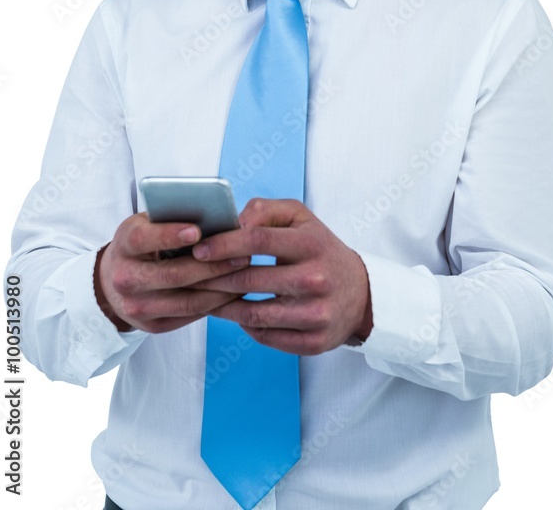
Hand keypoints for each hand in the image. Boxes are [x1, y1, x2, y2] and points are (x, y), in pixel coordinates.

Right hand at [94, 212, 249, 333]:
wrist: (114, 280)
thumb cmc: (143, 243)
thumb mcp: (148, 223)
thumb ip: (173, 218)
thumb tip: (215, 216)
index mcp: (124, 245)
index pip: (143, 239)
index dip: (170, 235)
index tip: (198, 230)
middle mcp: (125, 278)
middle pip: (173, 275)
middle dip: (212, 265)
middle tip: (243, 254)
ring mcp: (137, 306)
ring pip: (187, 300)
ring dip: (221, 288)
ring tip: (245, 273)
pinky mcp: (152, 326)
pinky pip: (190, 316)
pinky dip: (215, 303)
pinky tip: (234, 290)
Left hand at [190, 198, 372, 354]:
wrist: (361, 294)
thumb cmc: (320, 249)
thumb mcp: (301, 219)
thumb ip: (265, 211)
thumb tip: (233, 222)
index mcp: (312, 244)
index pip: (258, 239)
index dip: (224, 244)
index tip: (199, 250)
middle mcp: (316, 279)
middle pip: (249, 280)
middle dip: (213, 278)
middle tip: (191, 277)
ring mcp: (315, 314)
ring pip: (253, 313)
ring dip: (222, 306)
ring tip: (206, 297)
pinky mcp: (313, 341)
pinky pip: (265, 336)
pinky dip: (245, 326)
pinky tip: (234, 315)